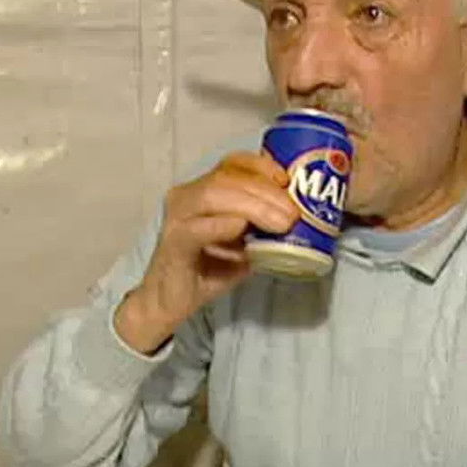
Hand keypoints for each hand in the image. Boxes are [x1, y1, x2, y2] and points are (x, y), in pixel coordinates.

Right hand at [116, 152, 296, 352]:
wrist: (170, 303)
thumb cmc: (206, 270)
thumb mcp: (243, 244)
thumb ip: (262, 228)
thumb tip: (296, 218)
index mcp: (203, 190)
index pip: (233, 164)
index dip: (261, 166)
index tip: (286, 180)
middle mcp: (186, 196)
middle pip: (227, 177)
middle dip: (265, 191)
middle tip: (292, 213)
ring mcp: (177, 218)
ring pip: (213, 195)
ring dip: (252, 206)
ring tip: (279, 222)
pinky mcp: (173, 243)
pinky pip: (197, 228)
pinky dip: (223, 225)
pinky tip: (243, 229)